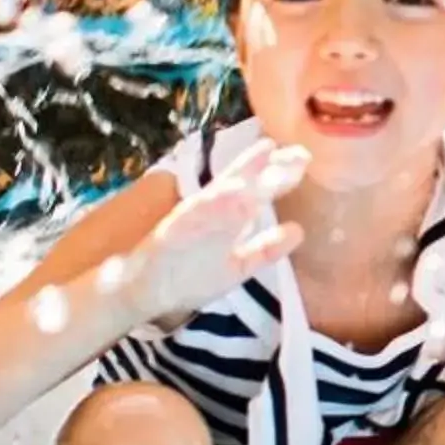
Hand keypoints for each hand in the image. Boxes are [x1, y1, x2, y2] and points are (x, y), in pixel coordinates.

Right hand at [128, 137, 308, 327]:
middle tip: (300, 153)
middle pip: (242, 181)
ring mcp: (192, 217)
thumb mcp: (238, 266)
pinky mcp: (173, 229)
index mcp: (226, 216)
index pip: (255, 187)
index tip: (304, 158)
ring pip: (222, 191)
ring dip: (244, 173)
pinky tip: (233, 191)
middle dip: (269, 166)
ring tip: (268, 156)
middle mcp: (210, 209)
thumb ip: (265, 248)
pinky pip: (195, 214)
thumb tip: (298, 231)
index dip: (278, 171)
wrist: (140, 291)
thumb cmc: (189, 276)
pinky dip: (214, 203)